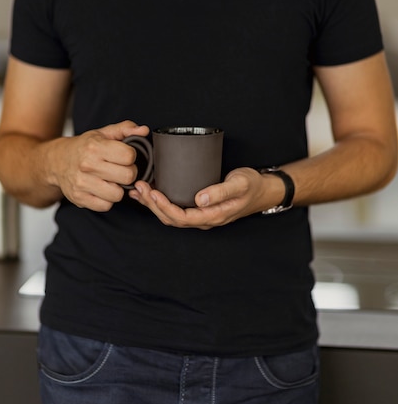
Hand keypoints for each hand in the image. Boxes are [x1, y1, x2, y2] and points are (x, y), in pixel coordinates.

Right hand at [51, 120, 148, 211]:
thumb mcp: (103, 133)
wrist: (57, 161)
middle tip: (119, 169)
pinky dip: (107, 200)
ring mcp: (82, 183)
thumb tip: (144, 130)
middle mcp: (87, 165)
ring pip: (118, 194)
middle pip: (128, 176)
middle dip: (128, 173)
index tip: (123, 156)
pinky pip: (106, 206)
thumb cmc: (84, 147)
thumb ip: (126, 129)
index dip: (130, 156)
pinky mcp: (79, 198)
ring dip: (118, 189)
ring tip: (110, 180)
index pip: (129, 156)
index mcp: (95, 146)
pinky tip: (102, 189)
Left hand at [128, 167, 269, 229]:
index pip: (182, 217)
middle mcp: (204, 219)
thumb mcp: (239, 184)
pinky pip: (176, 209)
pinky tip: (150, 193)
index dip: (165, 207)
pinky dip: (161, 202)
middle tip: (140, 187)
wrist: (263, 190)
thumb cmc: (252, 185)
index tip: (153, 193)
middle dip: (153, 205)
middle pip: (172, 218)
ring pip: (171, 215)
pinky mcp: (199, 207)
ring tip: (139, 190)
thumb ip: (221, 191)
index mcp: (212, 216)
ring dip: (154, 204)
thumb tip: (200, 199)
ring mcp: (201, 215)